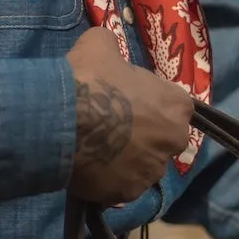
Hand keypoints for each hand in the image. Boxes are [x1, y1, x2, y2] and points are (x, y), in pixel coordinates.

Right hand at [66, 26, 193, 204]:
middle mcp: (173, 141)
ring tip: (96, 148)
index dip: (151, 101)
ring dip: (126, 158)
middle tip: (113, 126)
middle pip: (162, 138)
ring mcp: (150, 171)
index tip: (130, 99)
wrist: (62, 119)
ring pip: (142, 165)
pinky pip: (119, 186)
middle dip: (144, 134)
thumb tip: (108, 51)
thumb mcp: (101, 44)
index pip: (174, 104)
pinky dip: (107, 178)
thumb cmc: (90, 78)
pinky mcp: (127, 194)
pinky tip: (87, 166)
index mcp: (176, 105)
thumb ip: (113, 49)